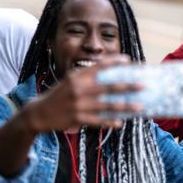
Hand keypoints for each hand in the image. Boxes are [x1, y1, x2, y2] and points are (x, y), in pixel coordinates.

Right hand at [21, 56, 142, 132]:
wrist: (39, 113)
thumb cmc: (58, 96)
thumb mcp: (69, 82)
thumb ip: (86, 78)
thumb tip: (107, 76)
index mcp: (76, 77)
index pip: (98, 66)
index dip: (114, 62)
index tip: (128, 60)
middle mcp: (78, 89)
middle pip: (108, 86)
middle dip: (127, 86)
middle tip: (143, 85)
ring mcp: (78, 104)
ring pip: (107, 105)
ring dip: (125, 105)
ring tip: (139, 106)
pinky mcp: (77, 118)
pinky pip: (98, 120)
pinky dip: (110, 122)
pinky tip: (120, 122)